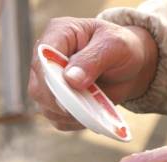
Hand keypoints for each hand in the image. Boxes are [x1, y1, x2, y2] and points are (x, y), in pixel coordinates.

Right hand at [28, 17, 157, 130]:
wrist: (129, 67)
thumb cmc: (121, 48)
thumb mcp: (115, 46)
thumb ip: (92, 60)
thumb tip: (70, 79)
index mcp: (58, 33)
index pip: (42, 57)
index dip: (51, 77)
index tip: (70, 91)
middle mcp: (47, 59)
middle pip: (38, 87)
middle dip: (62, 101)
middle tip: (87, 106)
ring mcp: (49, 83)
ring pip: (45, 107)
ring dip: (70, 114)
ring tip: (95, 107)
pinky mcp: (56, 103)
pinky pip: (58, 120)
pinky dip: (75, 122)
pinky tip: (92, 113)